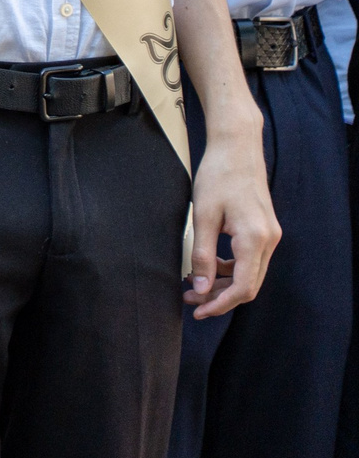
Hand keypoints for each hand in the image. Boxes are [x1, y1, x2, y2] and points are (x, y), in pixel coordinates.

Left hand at [185, 118, 280, 318]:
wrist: (237, 147)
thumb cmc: (218, 175)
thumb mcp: (203, 216)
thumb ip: (202, 254)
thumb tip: (200, 287)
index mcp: (254, 239)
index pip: (242, 288)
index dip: (219, 304)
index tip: (198, 310)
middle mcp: (268, 241)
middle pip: (248, 285)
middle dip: (219, 296)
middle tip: (189, 298)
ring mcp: (269, 236)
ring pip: (249, 274)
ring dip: (222, 283)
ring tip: (193, 283)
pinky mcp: (264, 230)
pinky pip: (249, 260)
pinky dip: (229, 267)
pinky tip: (207, 265)